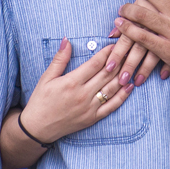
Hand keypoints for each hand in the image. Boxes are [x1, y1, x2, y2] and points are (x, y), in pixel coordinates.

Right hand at [21, 38, 135, 142]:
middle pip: (107, 74)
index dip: (106, 53)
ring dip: (123, 75)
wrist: (37, 128)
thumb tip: (67, 40)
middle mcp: (83, 94)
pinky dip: (123, 96)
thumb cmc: (40, 101)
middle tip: (128, 50)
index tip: (114, 44)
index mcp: (72, 82)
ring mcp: (90, 107)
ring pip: (112, 88)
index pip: (95, 64)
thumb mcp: (46, 78)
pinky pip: (112, 106)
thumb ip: (59, 59)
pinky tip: (130, 86)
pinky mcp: (93, 118)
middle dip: (119, 61)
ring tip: (132, 64)